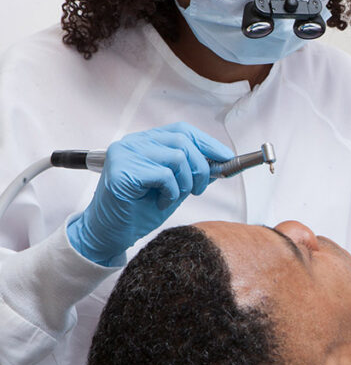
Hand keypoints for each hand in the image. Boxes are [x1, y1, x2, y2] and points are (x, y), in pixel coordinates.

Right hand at [67, 123, 233, 264]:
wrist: (110, 233)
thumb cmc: (138, 211)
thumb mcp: (174, 187)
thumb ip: (192, 171)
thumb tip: (220, 161)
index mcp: (144, 142)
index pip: (182, 131)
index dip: (208, 143)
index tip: (226, 158)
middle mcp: (132, 143)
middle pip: (183, 141)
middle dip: (201, 168)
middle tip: (199, 189)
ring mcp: (125, 154)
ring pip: (177, 157)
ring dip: (184, 183)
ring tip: (172, 198)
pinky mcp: (122, 170)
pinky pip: (164, 175)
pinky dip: (170, 193)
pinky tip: (159, 203)